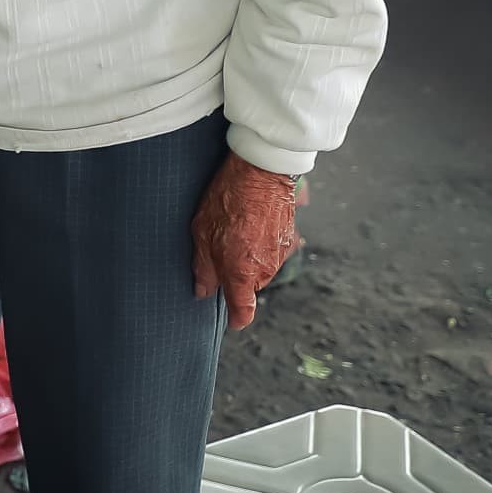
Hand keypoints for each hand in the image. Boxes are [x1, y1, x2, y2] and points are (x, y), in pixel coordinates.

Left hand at [190, 153, 298, 329]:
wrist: (262, 171)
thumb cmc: (228, 199)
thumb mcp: (202, 233)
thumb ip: (203, 268)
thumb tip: (202, 291)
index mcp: (242, 273)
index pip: (243, 311)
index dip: (236, 318)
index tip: (230, 320)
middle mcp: (265, 269)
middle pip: (248, 287)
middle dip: (233, 276)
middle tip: (217, 251)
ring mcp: (280, 254)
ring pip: (259, 269)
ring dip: (246, 258)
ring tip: (232, 231)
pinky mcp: (289, 239)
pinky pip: (270, 252)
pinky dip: (258, 245)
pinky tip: (247, 225)